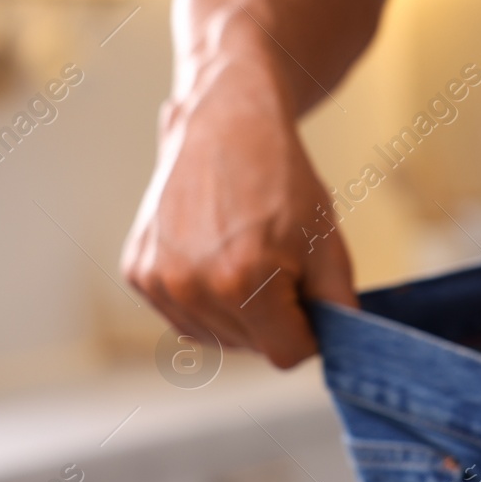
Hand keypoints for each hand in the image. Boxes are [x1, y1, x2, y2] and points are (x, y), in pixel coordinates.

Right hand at [122, 63, 354, 367]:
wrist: (228, 128)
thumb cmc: (283, 183)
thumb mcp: (328, 242)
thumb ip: (338, 303)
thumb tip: (342, 344)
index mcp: (245, 281)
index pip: (287, 353)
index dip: (309, 333)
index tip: (311, 300)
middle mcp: (193, 287)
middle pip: (252, 347)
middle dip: (276, 319)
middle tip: (281, 267)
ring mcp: (159, 282)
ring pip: (216, 338)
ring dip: (241, 316)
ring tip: (250, 260)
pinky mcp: (137, 273)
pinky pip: (183, 317)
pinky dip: (207, 303)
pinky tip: (219, 260)